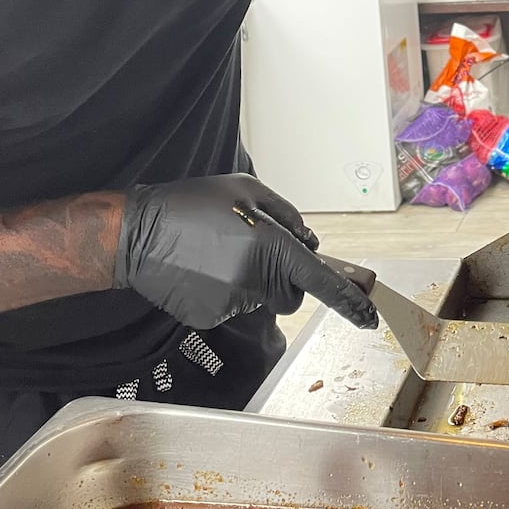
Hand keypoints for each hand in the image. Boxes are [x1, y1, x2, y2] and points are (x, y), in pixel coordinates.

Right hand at [115, 175, 378, 330]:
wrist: (136, 233)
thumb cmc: (193, 204)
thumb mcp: (246, 190)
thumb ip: (286, 217)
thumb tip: (310, 244)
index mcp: (269, 246)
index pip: (321, 280)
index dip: (350, 301)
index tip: (372, 317)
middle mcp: (255, 280)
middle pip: (291, 294)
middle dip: (283, 278)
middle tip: (251, 249)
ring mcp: (232, 303)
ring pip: (261, 299)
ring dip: (251, 281)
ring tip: (217, 254)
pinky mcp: (210, 318)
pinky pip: (234, 307)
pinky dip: (226, 293)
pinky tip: (203, 270)